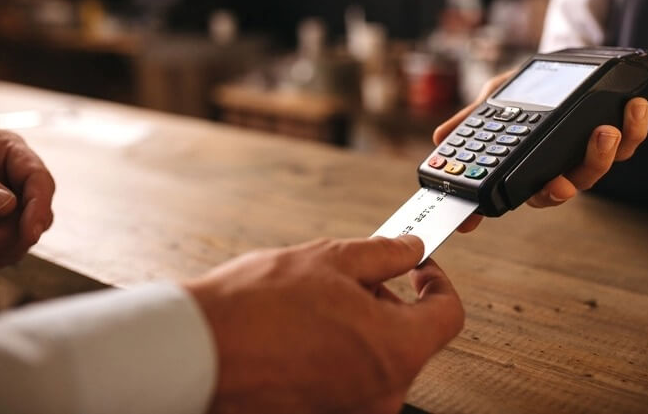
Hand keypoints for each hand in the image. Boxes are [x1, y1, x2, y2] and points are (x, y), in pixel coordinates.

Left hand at [0, 128, 54, 268]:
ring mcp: (8, 205)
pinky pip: (7, 249)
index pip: (40, 179)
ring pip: (23, 238)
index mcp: (9, 150)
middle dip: (14, 234)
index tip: (30, 233)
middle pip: (37, 215)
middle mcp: (14, 179)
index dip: (38, 208)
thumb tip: (9, 205)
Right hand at [184, 236, 463, 413]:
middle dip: (392, 301)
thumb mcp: (332, 260)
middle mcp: (383, 391)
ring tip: (321, 301)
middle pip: (411, 337)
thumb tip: (409, 250)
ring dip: (364, 325)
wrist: (198, 352)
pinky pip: (350, 377)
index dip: (437, 283)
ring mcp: (353, 409)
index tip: (419, 269)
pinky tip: (306, 329)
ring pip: (378, 357)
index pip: (448, 314)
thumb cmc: (258, 309)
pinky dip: (340, 351)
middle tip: (356, 277)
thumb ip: (385, 254)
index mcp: (397, 350)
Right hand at [433, 71, 647, 231]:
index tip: (480, 220)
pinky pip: (630, 142)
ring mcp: (589, 155)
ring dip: (603, 154)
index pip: (522, 193)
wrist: (559, 65)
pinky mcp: (619, 137)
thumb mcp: (492, 99)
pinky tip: (634, 106)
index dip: (499, 209)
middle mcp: (560, 167)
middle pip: (563, 190)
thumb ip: (470, 119)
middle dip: (563, 189)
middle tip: (561, 181)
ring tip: (605, 130)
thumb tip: (439, 139)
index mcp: (531, 166)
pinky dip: (635, 128)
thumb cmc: (523, 89)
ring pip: (598, 169)